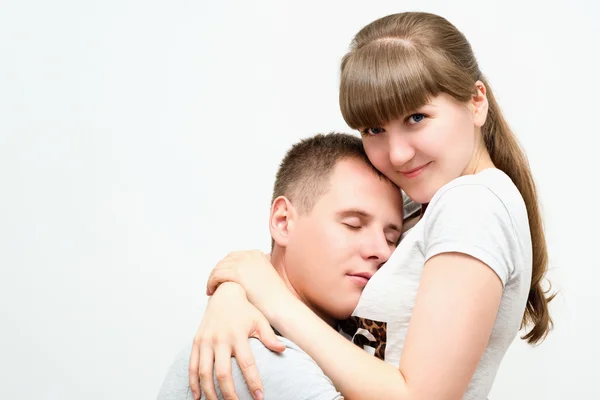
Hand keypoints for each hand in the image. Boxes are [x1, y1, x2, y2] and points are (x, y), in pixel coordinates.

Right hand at [189, 282, 285, 399]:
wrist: (224, 294)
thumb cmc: (245, 310)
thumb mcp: (260, 320)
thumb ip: (269, 337)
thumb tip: (282, 350)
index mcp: (237, 335)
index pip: (246, 363)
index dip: (253, 382)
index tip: (259, 397)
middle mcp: (220, 339)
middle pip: (222, 373)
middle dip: (229, 394)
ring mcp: (206, 341)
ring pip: (204, 372)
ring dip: (209, 392)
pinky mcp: (196, 342)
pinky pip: (192, 366)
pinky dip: (193, 382)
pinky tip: (197, 396)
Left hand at [206, 250, 287, 310]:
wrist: (280, 305)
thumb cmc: (274, 298)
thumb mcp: (264, 277)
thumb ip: (252, 272)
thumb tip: (240, 277)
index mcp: (256, 254)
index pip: (233, 257)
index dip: (225, 268)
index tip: (221, 279)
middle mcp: (248, 255)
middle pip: (224, 261)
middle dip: (218, 273)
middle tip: (214, 285)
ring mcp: (242, 262)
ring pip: (218, 268)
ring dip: (213, 279)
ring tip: (211, 291)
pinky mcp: (236, 272)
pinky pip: (216, 275)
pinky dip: (211, 283)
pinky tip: (212, 292)